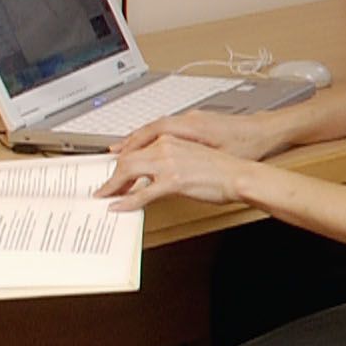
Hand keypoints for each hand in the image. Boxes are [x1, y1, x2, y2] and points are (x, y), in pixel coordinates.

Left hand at [100, 132, 261, 208]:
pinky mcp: (173, 181)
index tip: (115, 171)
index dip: (121, 161)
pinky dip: (126, 201)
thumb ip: (172, 158)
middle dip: (112, 175)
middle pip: (127, 159)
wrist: (239, 175)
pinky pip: (141, 193)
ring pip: (128, 172)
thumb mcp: (192, 156)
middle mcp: (166, 147)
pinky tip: (119, 206)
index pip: (137, 148)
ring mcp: (168, 163)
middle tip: (105, 187)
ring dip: (113, 186)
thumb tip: (157, 172)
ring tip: (107, 196)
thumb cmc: (222, 168)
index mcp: (171, 139)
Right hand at [119, 105, 290, 159]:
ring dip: (134, 145)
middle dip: (124, 151)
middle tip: (109, 170)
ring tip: (117, 159)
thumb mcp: (217, 163)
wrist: (267, 130)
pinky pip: (163, 130)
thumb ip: (185, 172)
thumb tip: (161, 182)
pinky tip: (144, 151)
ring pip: (152, 130)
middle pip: (145, 133)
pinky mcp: (194, 124)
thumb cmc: (248, 144)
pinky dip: (149, 140)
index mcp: (189, 127)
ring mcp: (189, 121)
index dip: (127, 156)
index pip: (147, 137)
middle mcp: (186, 121)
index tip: (114, 172)